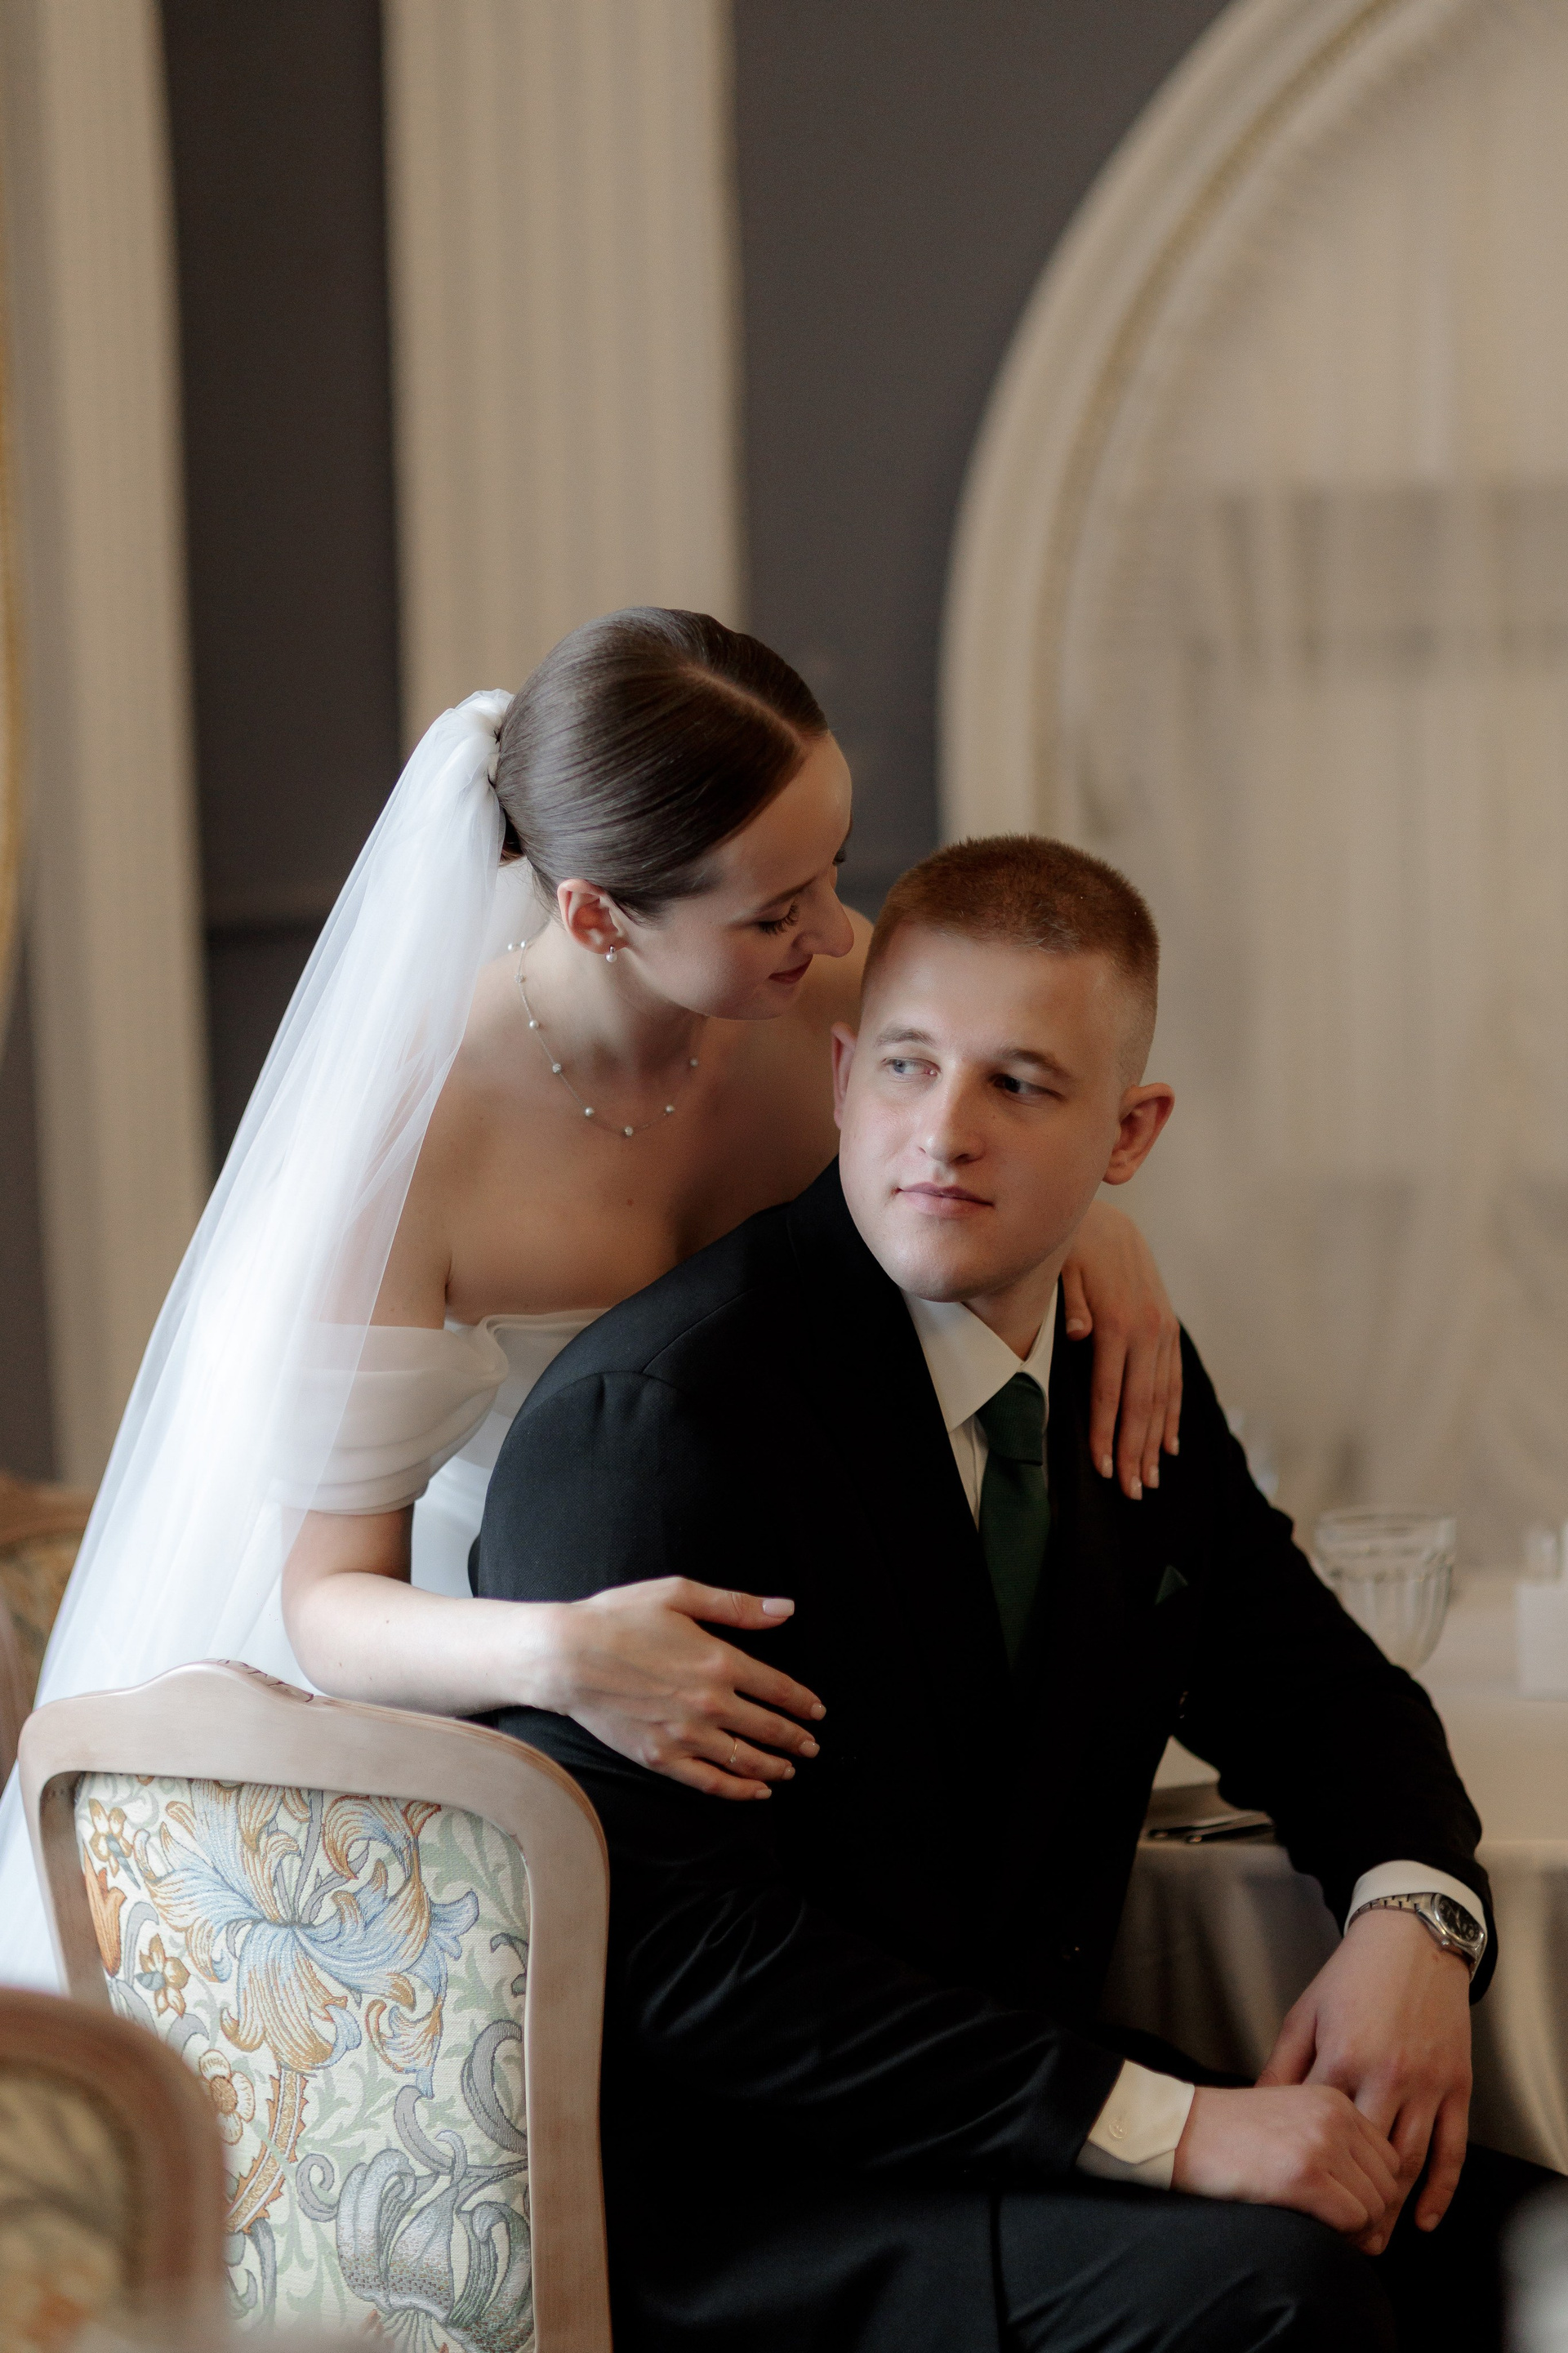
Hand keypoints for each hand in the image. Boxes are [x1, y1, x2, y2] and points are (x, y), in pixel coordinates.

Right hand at [524, 1578, 825, 1799]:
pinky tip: (756, 1792)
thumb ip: (737, 1606)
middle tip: (812, 1746)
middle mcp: (710, 1703)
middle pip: (768, 1728)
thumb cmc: (620, 1618)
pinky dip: (738, 1790)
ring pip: (745, 1759)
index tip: (818, 1711)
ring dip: (775, 1767)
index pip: (778, 1688)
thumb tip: (786, 1609)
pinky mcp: (661, 1757)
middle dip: (796, 1739)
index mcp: (719, 1661)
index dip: (803, 1703)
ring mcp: (685, 1735)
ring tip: (790, 1769)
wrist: (566, 1656)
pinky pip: (710, 1781)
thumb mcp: (680, 1594)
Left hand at [1059, 1200, 1181, 1498]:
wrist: (1109, 1223)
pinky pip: (1173, 1379)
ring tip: (1150, 1479)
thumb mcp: (1064, 1269)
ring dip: (1156, 1442)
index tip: (1103, 1469)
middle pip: (1140, 1404)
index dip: (1107, 1433)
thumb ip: (1070, 1303)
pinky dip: (1172, 1414)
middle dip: (1135, 1451)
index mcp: (1118, 1322)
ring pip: (1162, 1397)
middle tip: (1131, 1491)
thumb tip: (1075, 1335)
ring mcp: (1163, 1331)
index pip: (1110, 1392)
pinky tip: (1170, 1444)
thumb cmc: (1075, 1249)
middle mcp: (1148, 1330)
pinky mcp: (1168, 1329)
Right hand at [1172, 2082, 1399, 2235]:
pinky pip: (1353, 2221)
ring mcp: (1321, 2144)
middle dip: (1370, 2216)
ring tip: (1324, 2230)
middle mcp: (1335, 2115)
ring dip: (1356, 2229)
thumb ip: (1332, 2143)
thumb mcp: (1290, 2118)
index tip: (1348, 2209)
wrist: (1180, 2131)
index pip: (1388, 2158)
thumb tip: (1372, 2204)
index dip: (1373, 2191)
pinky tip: (1313, 2229)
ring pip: (1375, 2207)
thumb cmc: (1229, 2133)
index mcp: (1333, 2098)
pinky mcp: (1304, 2175)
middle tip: (1339, 2230)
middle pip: (1388, 2185)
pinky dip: (1341, 2236)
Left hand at [1257, 1907, 1472, 2250]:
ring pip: (1411, 2163)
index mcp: (1343, 2058)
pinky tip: (1423, 2219)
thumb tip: (1254, 2108)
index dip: (1309, 2173)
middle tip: (1339, 2239)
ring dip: (1393, 2207)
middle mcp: (1388, 2076)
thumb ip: (1281, 2067)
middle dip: (1354, 2205)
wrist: (1411, 1942)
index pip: (1323, 2135)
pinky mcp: (1457, 2086)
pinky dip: (1440, 2191)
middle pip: (1369, 2162)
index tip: (1296, 2202)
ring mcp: (1427, 2084)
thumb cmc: (1351, 1977)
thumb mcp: (1304, 2015)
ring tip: (1373, 2237)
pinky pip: (1452, 2151)